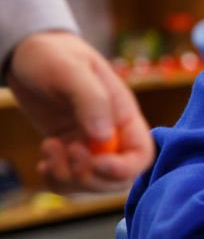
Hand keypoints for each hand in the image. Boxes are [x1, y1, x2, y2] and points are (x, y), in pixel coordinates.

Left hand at [7, 31, 154, 191]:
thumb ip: (92, 101)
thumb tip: (104, 138)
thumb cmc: (54, 55)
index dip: (125, 168)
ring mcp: (89, 146)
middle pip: (118, 179)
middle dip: (91, 176)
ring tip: (50, 146)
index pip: (141, 155)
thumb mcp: (72, 71)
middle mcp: (112, 135)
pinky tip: (44, 160)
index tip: (97, 162)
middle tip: (67, 150)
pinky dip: (55, 180)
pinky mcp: (68, 151)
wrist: (27, 54)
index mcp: (124, 115)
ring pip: (92, 184)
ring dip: (69, 178)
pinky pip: (69, 182)